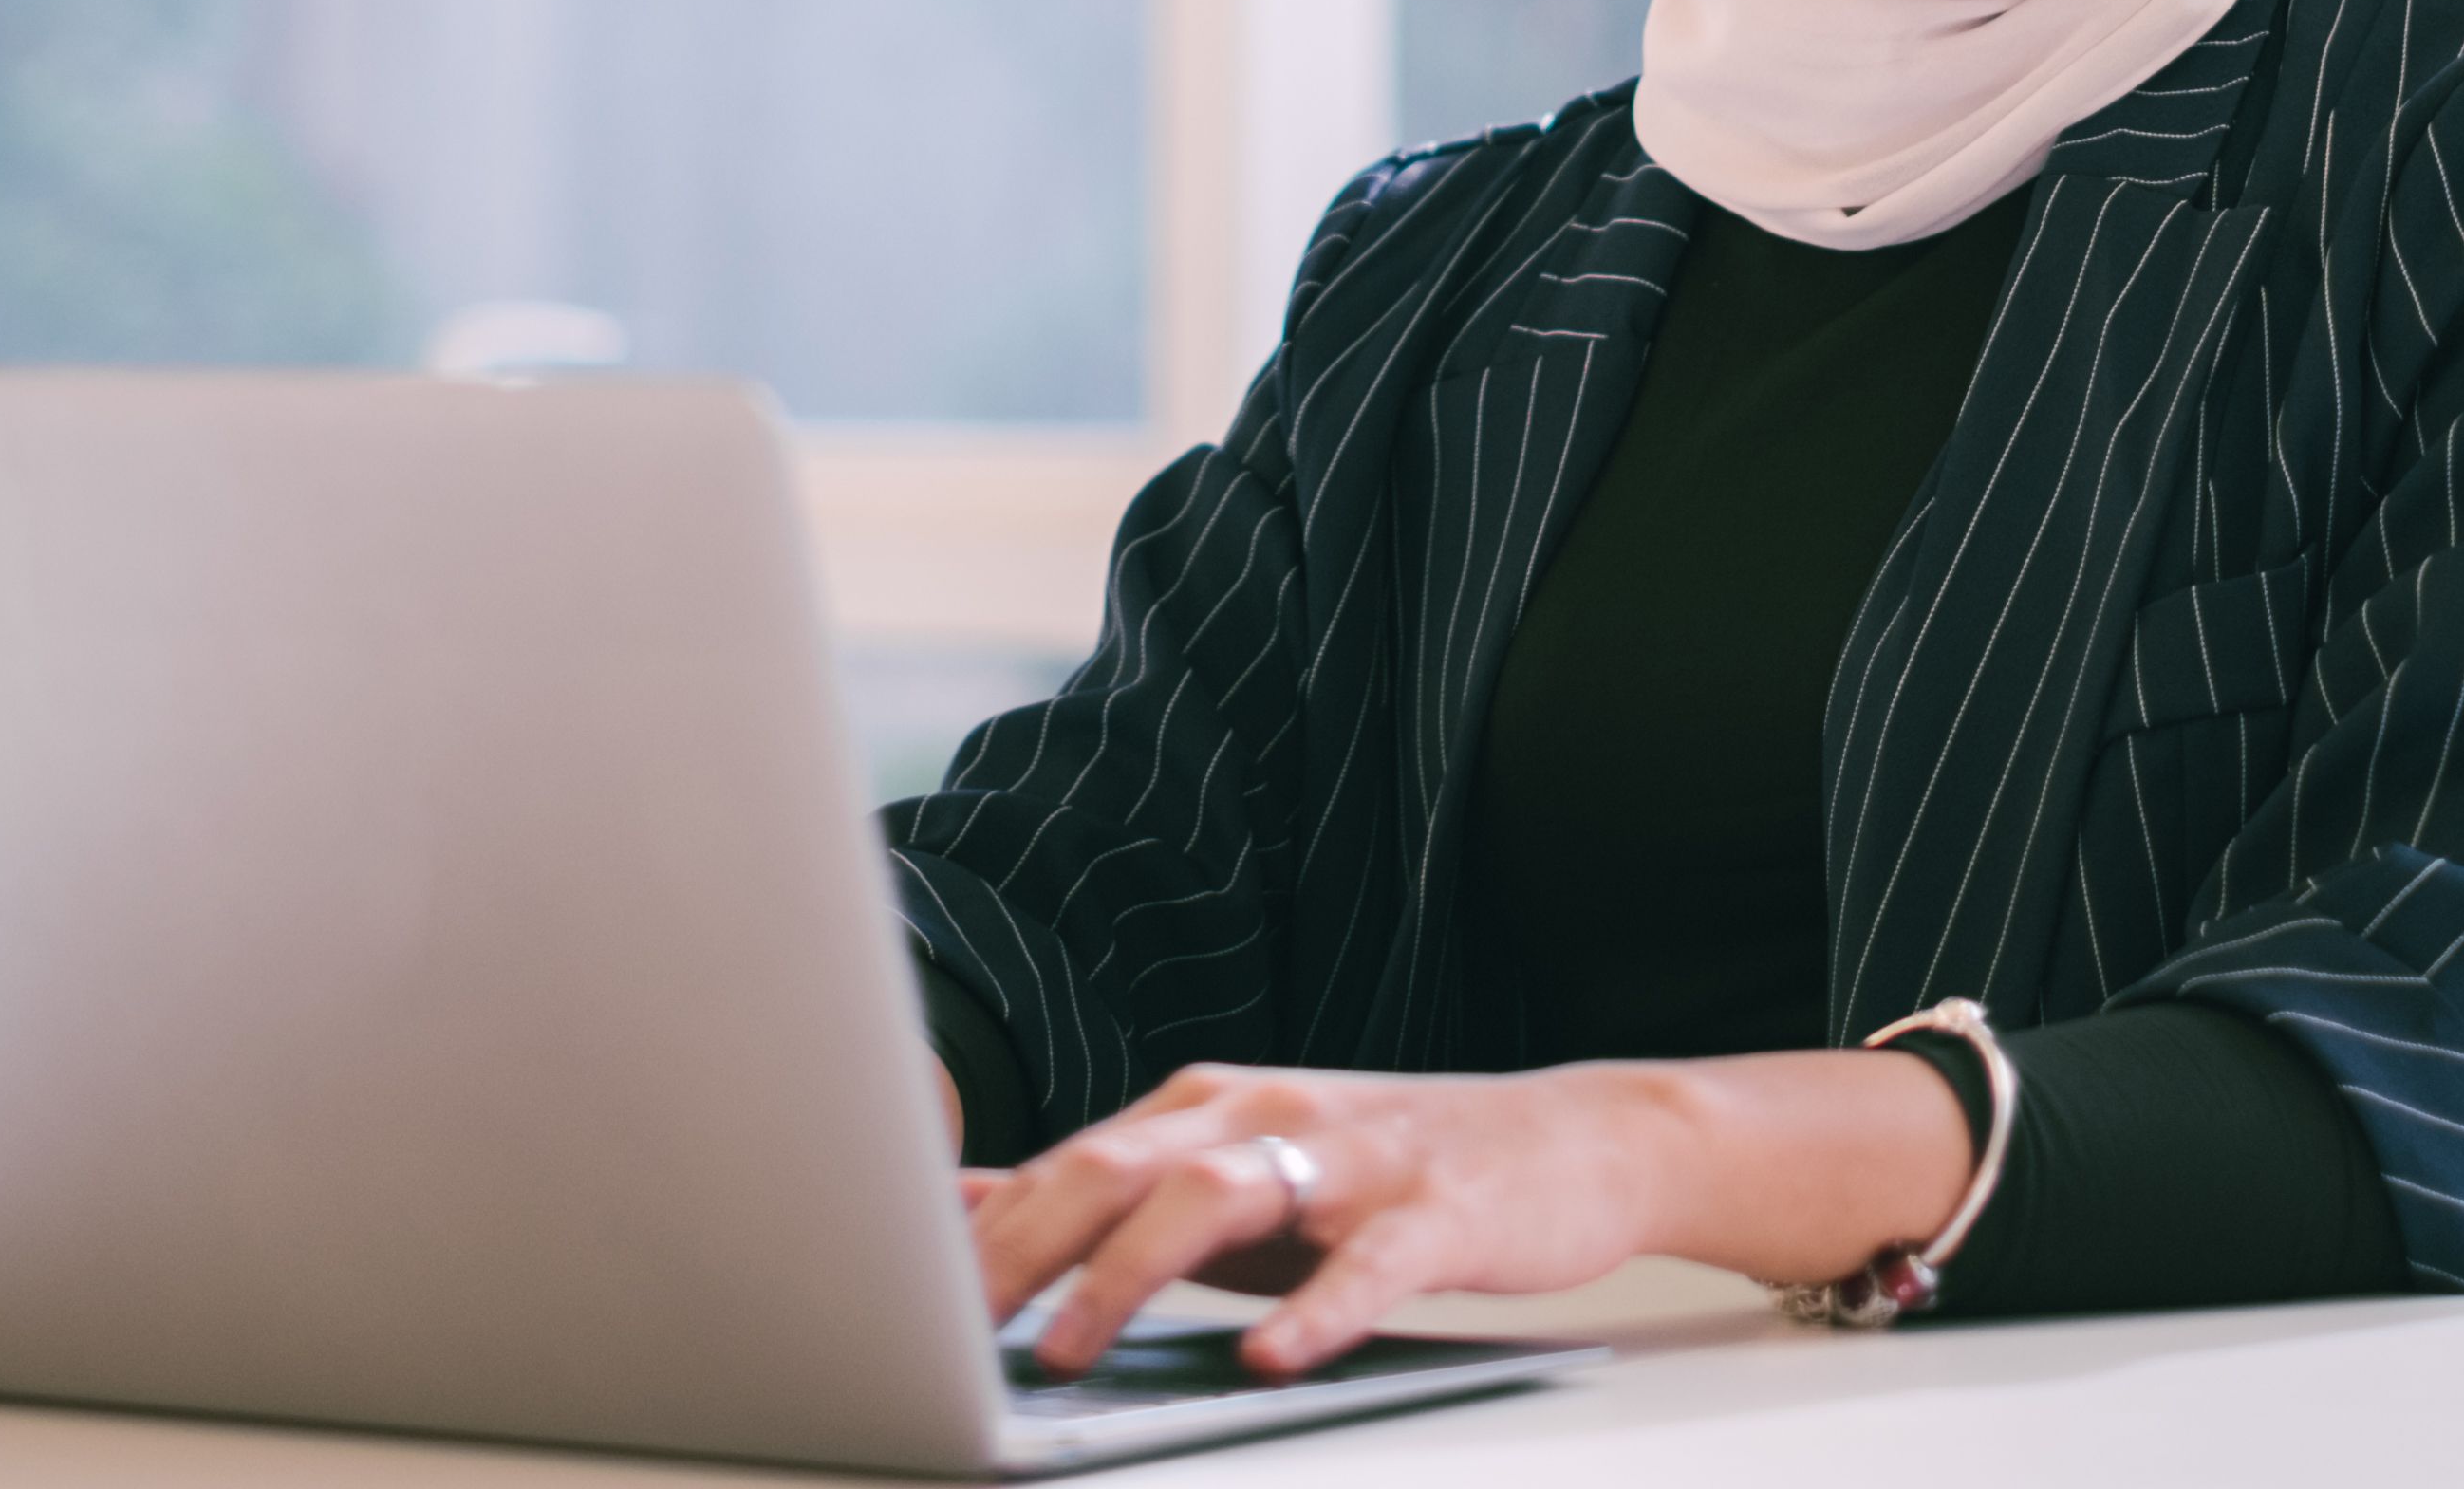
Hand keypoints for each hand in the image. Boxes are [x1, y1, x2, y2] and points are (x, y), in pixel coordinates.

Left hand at [966, 1050, 1968, 1380]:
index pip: (1067, 1161)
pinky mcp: (1436, 1211)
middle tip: (935, 1324)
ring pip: (1215, 1196)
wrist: (1577, 1141)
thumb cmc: (1388, 1173)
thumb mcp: (1237, 1171)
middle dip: (1016, 1246)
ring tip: (1062, 1348)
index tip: (885, 1291)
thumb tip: (972, 1201)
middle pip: (1114, 1164)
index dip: (975, 1230)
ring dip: (1126, 1273)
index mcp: (1206, 1108)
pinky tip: (1266, 1356)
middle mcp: (1263, 1113)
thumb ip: (1112, 1190)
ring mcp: (1352, 1157)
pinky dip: (1311, 1308)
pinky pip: (1365, 1264)